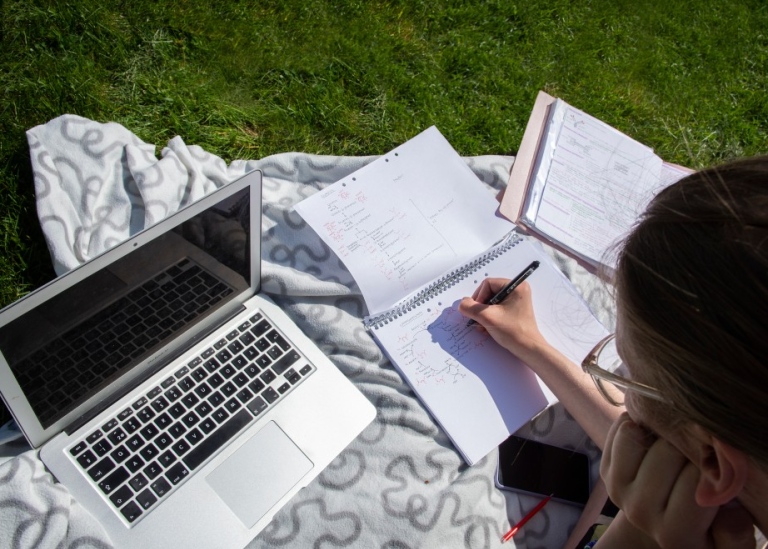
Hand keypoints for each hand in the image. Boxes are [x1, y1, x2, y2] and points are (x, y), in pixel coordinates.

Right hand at [458, 279, 548, 364]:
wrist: (528, 349)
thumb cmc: (512, 331)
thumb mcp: (488, 317)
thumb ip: (471, 308)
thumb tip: (462, 303)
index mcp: (516, 286)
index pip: (488, 284)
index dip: (478, 297)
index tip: (477, 312)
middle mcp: (517, 290)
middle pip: (488, 293)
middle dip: (480, 308)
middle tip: (478, 320)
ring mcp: (516, 301)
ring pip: (491, 302)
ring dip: (483, 314)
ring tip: (482, 327)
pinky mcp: (514, 311)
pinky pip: (496, 309)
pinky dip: (489, 318)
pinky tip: (487, 328)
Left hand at [600, 413, 754, 547]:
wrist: (669, 524)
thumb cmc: (706, 528)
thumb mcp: (729, 540)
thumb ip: (734, 530)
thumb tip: (724, 505)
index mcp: (674, 533)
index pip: (697, 479)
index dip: (713, 465)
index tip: (720, 467)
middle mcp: (640, 511)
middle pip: (666, 451)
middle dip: (688, 444)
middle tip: (699, 451)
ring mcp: (619, 488)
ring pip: (637, 436)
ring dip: (661, 433)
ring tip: (677, 445)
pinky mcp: (606, 469)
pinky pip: (621, 429)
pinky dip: (640, 424)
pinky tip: (656, 438)